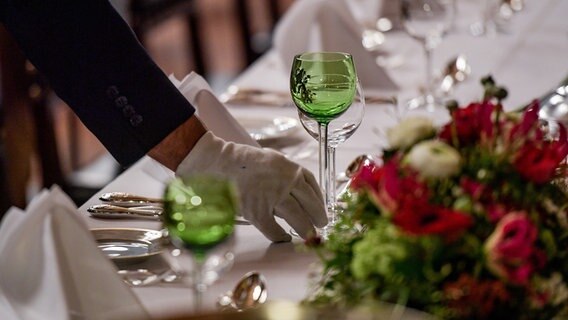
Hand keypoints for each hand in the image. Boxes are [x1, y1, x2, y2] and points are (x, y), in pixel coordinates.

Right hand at [176, 132, 326, 241]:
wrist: (218, 164)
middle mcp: (285, 182)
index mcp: (290, 168)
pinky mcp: (258, 212)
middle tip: (320, 225)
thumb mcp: (272, 160)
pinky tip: (283, 237)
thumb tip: (300, 195)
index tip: (321, 207)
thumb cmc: (243, 162)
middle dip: (318, 217)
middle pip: (310, 205)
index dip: (320, 200)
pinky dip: (280, 236)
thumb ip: (287, 174)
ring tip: (308, 235)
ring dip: (305, 229)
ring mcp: (272, 197)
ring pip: (297, 219)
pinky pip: (275, 230)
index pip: (312, 187)